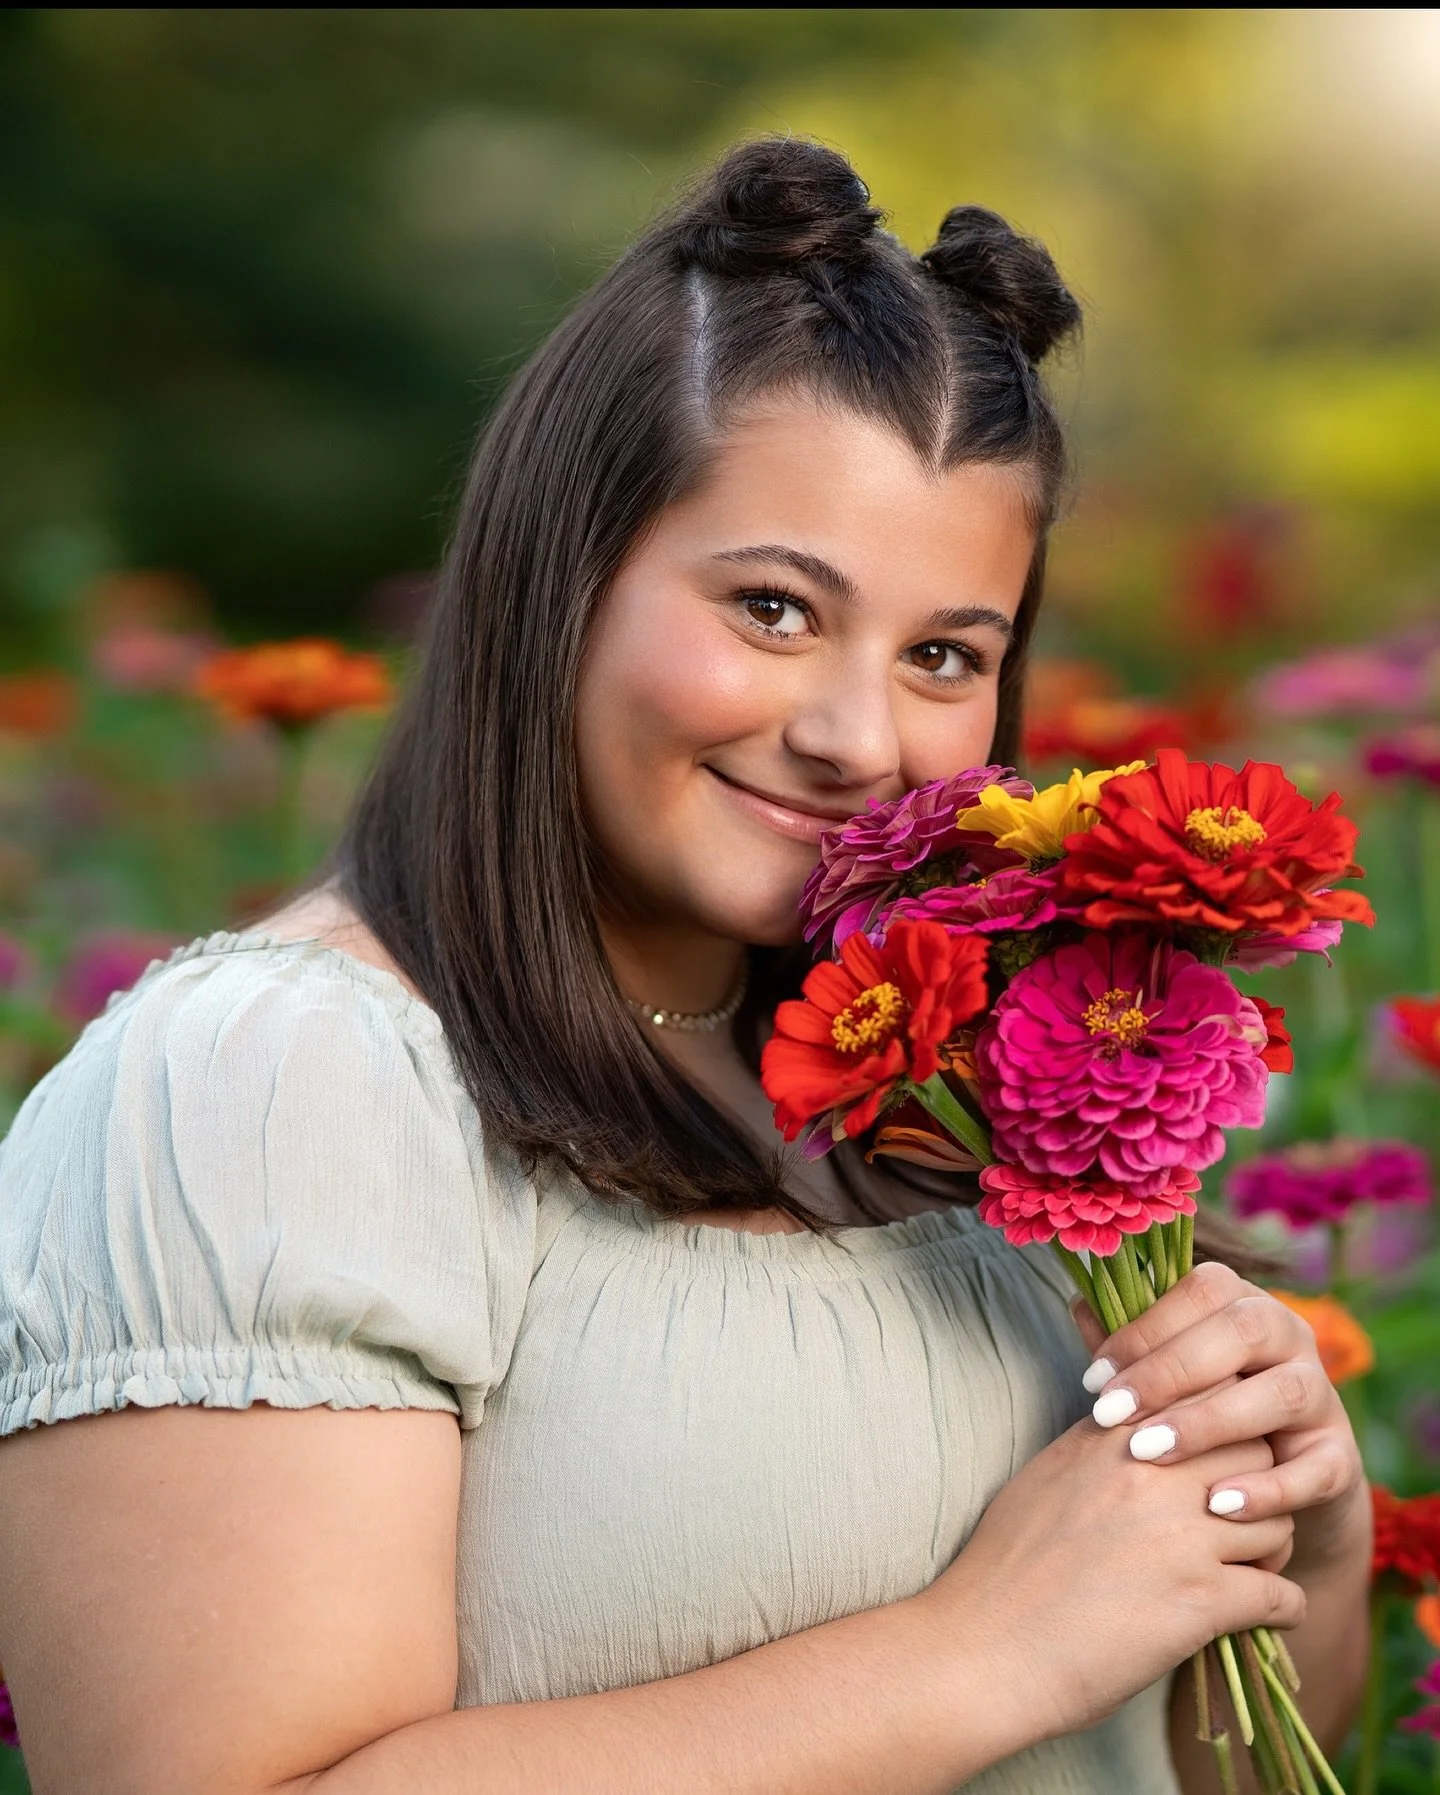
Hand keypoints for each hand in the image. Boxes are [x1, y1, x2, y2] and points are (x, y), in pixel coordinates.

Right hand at [920, 1418, 1301, 1744]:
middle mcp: (1153, 1474)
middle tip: (1247, 1519)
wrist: (986, 1646)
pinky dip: (1283, 1607)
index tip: (1224, 1462)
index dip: (1227, 1430)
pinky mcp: (1201, 1602)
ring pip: (1278, 1522)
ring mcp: (1181, 1536)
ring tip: (1252, 1570)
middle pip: (1255, 1454)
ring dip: (1273, 1549)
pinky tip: (1262, 1616)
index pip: (1207, 1400)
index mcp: (1113, 1437)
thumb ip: (1101, 1444)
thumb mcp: (1048, 1476)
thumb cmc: (1004, 1566)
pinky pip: (1281, 1594)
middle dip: (1262, 1486)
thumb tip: (1134, 1429)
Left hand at [1073, 1260, 1368, 1573]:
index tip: (1094, 1378)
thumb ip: (1132, 1346)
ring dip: (1211, 1423)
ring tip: (1150, 1452)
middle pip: (1244, 1330)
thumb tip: (1079, 1303)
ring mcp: (1322, 1396)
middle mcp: (1290, 1337)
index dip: (1145, 1329)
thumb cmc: (1202, 1411)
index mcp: (1244, 1303)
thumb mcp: (1168, 1378)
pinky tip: (1217, 1505)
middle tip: (1109, 1414)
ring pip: (1284, 1393)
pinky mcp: (1341, 1458)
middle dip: (1170, 1371)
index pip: (1202, 1290)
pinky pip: (1317, 1468)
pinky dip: (1269, 1489)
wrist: (1278, 1484)